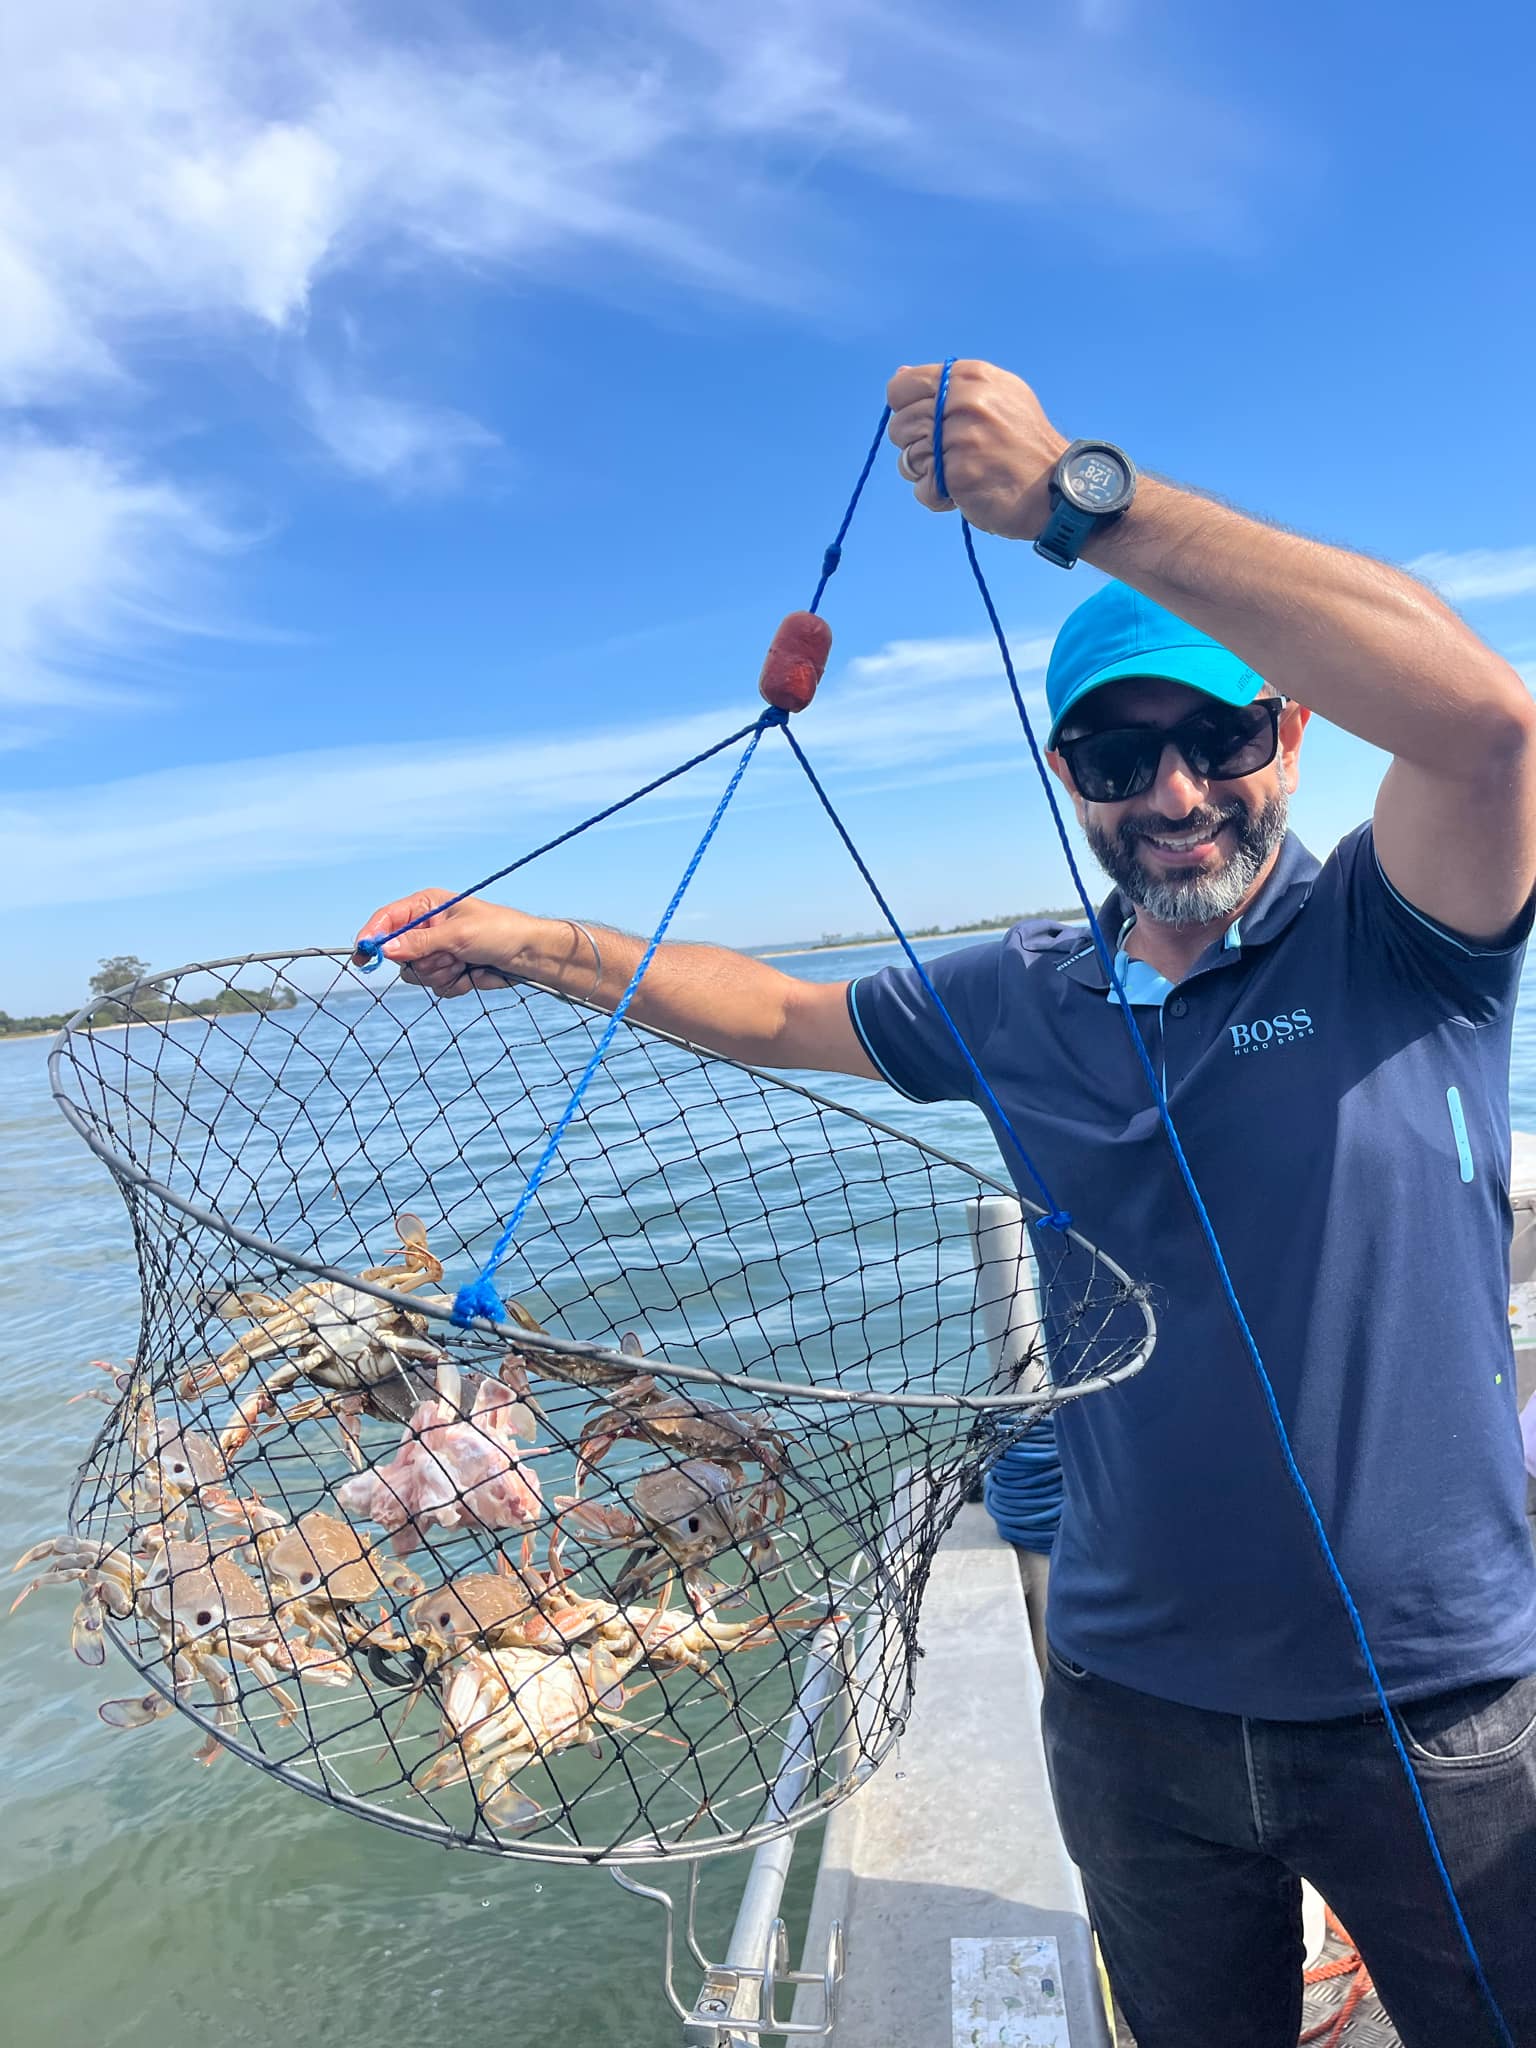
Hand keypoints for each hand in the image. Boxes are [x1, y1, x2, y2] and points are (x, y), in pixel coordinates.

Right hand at [354, 889, 533, 996]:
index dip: (372, 936)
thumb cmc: (499, 931)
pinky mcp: (447, 971)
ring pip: (415, 974)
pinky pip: (434, 987)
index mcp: (427, 906)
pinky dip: (452, 985)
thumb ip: (419, 942)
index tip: (363, 955)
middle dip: (423, 961)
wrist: (529, 955)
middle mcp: (427, 927)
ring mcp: (437, 951)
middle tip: (448, 958)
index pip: (387, 919)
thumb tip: (384, 949)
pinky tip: (471, 975)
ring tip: (464, 964)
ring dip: (440, 974)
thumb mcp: (457, 934)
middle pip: (398, 954)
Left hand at [886, 360, 1068, 539]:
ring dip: (927, 474)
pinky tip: (964, 492)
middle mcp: (961, 401)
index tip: (930, 425)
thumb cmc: (1022, 444)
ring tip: (960, 472)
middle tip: (951, 455)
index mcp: (969, 377)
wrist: (1056, 487)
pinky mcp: (956, 474)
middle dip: (918, 446)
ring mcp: (958, 437)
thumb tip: (900, 375)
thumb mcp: (996, 396)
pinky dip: (937, 497)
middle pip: (899, 426)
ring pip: (906, 458)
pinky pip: (922, 489)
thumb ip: (946, 386)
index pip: (900, 388)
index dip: (907, 410)